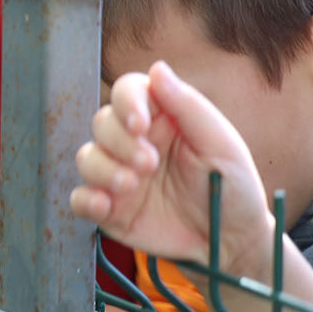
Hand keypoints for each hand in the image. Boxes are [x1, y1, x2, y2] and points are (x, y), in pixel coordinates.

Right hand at [71, 62, 275, 280]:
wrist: (231, 243)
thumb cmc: (233, 188)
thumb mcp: (221, 144)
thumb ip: (188, 106)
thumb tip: (157, 68)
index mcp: (161, 120)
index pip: (127, 92)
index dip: (126, 101)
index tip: (139, 124)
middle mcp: (135, 144)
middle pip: (102, 123)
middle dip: (119, 142)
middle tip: (148, 163)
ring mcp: (119, 176)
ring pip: (87, 158)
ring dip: (103, 169)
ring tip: (131, 186)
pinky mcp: (110, 209)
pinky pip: (79, 197)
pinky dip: (86, 199)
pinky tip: (106, 205)